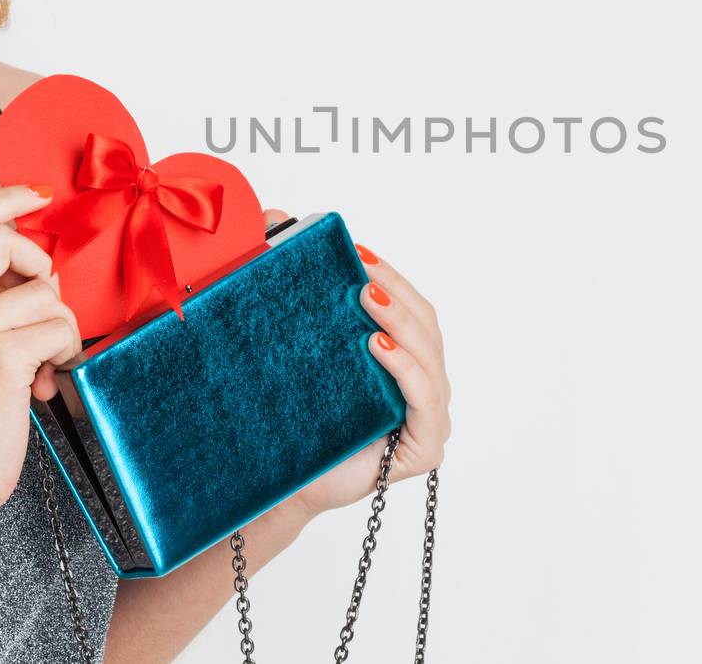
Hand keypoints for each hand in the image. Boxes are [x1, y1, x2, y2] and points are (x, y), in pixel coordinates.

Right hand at [0, 185, 83, 522]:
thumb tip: (38, 262)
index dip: (7, 199)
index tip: (41, 195)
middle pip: (2, 238)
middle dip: (40, 264)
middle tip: (42, 307)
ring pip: (44, 291)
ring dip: (60, 327)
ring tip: (42, 363)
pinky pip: (58, 327)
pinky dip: (66, 353)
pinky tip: (46, 382)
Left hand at [260, 208, 452, 522]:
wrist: (273, 485)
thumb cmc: (289, 418)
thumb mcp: (288, 341)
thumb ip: (283, 278)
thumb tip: (271, 215)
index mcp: (400, 355)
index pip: (408, 304)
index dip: (389, 273)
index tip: (356, 250)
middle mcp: (421, 383)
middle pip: (424, 323)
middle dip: (396, 290)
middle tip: (360, 269)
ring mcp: (428, 417)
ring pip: (429, 355)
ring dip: (401, 320)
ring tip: (367, 297)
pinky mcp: (424, 448)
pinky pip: (424, 400)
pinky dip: (406, 368)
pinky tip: (378, 345)